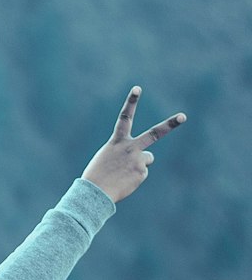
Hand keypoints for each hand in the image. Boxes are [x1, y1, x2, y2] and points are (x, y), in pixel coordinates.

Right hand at [81, 85, 186, 203]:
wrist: (95, 191)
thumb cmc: (97, 174)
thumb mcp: (108, 157)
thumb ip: (126, 153)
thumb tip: (144, 160)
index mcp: (117, 141)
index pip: (125, 117)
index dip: (131, 102)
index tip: (137, 88)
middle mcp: (130, 147)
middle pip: (154, 133)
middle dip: (170, 124)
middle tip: (183, 116)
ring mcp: (138, 160)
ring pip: (147, 158)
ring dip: (139, 164)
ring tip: (124, 172)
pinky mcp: (142, 173)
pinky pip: (142, 172)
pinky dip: (134, 177)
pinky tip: (124, 181)